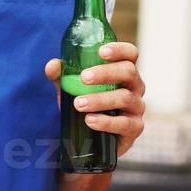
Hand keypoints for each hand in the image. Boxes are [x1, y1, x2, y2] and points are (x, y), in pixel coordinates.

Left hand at [45, 42, 146, 158]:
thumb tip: (53, 65)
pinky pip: (125, 123)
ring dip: (100, 99)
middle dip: (105, 73)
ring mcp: (137, 107)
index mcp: (123, 71)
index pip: (130, 54)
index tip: (101, 52)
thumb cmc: (86, 105)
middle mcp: (135, 86)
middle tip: (84, 78)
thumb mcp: (71, 89)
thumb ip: (61, 76)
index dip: (120, 49)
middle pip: (129, 72)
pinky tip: (90, 120)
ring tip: (78, 104)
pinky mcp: (135, 128)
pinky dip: (106, 122)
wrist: (91, 140)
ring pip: (125, 98)